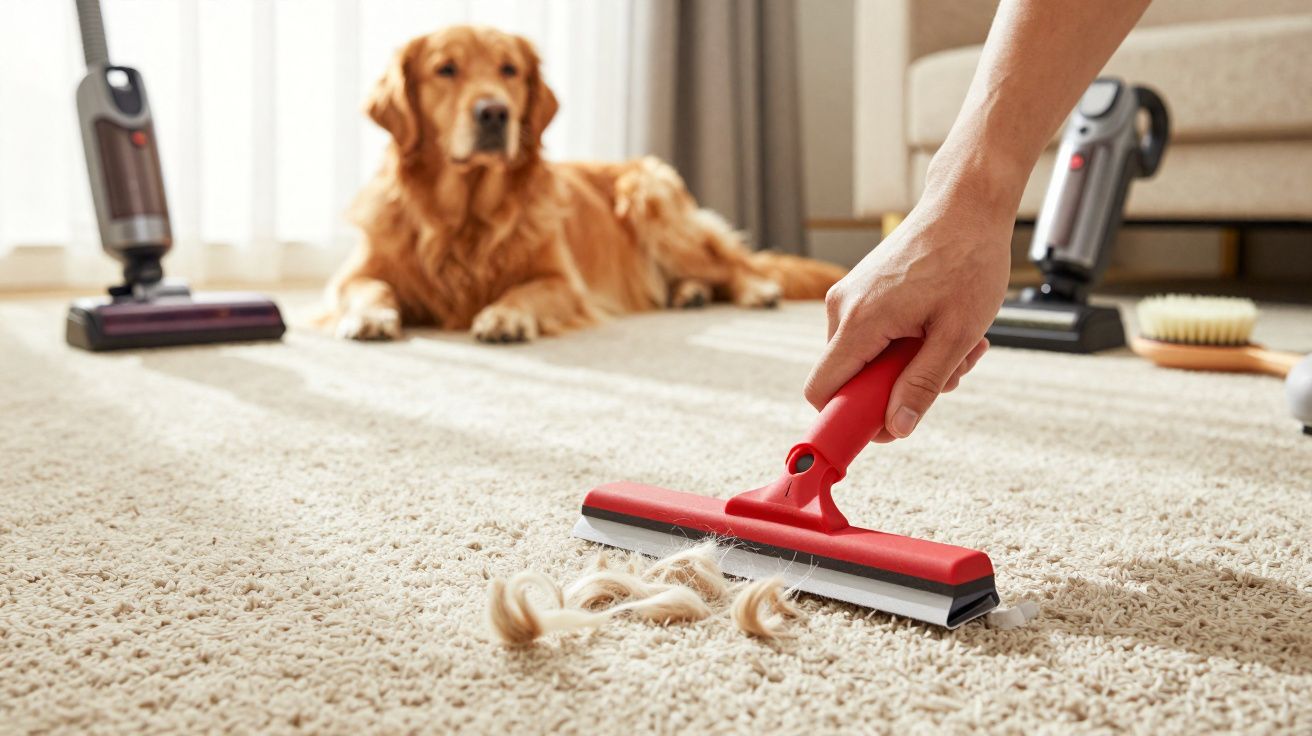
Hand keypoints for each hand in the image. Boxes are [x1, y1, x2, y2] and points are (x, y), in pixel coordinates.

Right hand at [804, 191, 1011, 440]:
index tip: (882, 429)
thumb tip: (896, 428)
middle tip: (949, 372)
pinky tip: (942, 325)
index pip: (822, 390)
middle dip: (897, 388)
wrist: (965, 203)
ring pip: (867, 359)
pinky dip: (906, 342)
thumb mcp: (956, 334)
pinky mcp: (861, 290)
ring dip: (909, 365)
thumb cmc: (967, 260)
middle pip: (850, 379)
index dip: (846, 419)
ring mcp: (849, 297)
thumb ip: (923, 384)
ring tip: (956, 341)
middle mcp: (842, 308)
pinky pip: (873, 336)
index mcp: (859, 320)